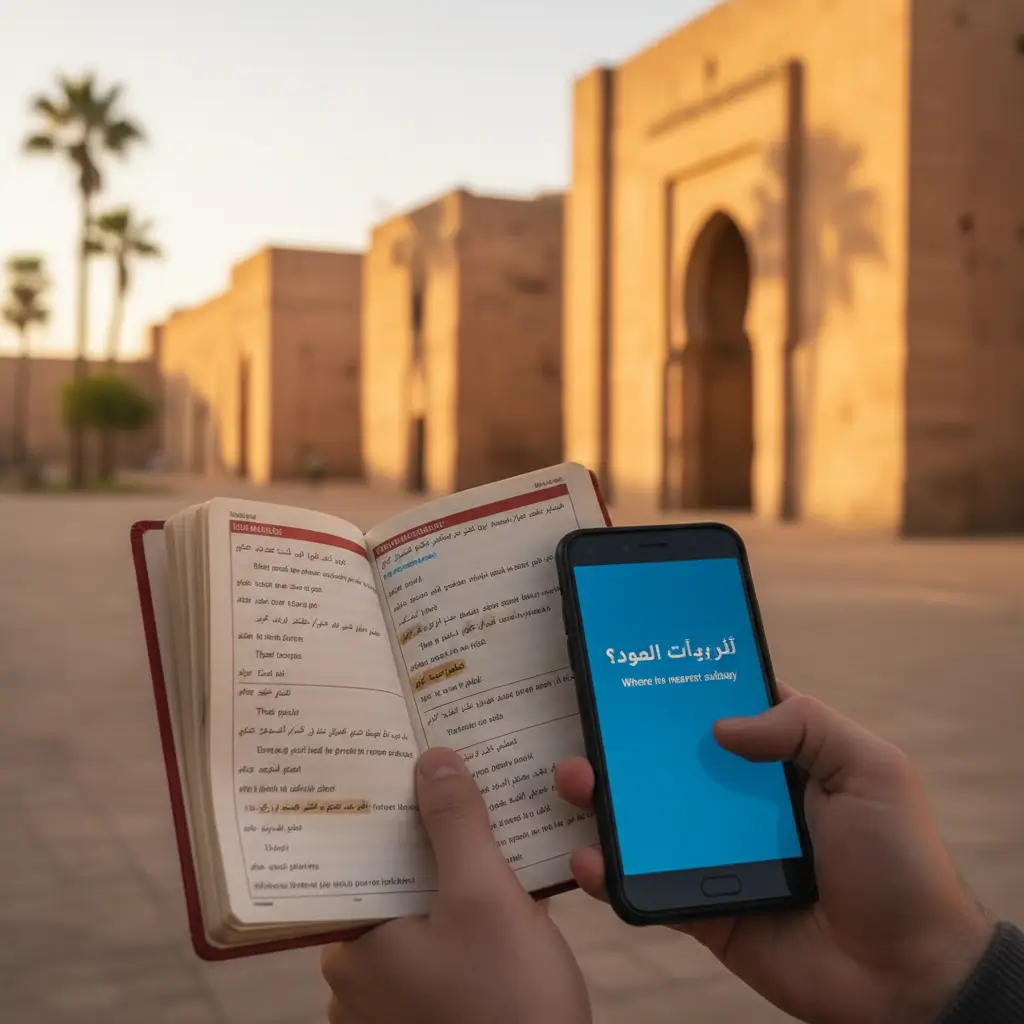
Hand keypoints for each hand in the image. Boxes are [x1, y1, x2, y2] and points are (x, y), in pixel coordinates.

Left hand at [321, 747, 590, 1023]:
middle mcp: (357, 975)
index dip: (389, 802)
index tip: (414, 761)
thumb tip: (432, 759)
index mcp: (353, 941)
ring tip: (491, 827)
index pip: (358, 850)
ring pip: (419, 909)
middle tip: (464, 785)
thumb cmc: (508, 1004)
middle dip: (432, 833)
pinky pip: (438, 944)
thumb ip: (457, 824)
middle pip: (392, 876)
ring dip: (454, 871)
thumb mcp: (486, 898)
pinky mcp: (427, 1015)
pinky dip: (465, 913)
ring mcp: (390, 1003)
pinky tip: (503, 889)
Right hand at [555, 684, 993, 1023]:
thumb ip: (806, 726)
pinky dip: (610, 871)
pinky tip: (587, 856)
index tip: (637, 662)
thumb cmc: (899, 864)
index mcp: (780, 762)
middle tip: (588, 721)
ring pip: (645, 817)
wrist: (904, 977)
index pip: (722, 711)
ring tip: (573, 779)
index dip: (683, 689)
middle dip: (623, 740)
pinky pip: (646, 884)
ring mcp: (715, 854)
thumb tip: (720, 726)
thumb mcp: (871, 771)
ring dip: (602, 798)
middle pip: (669, 761)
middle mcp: (739, 801)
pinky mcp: (700, 907)